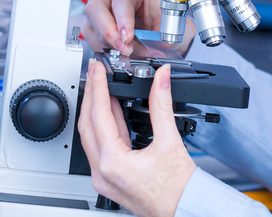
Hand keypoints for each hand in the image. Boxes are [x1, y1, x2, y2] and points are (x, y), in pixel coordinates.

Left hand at [77, 59, 196, 216]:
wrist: (184, 210)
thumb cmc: (178, 188)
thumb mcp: (170, 140)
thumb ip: (162, 105)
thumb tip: (161, 79)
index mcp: (112, 162)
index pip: (99, 115)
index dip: (99, 87)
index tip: (98, 69)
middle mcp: (102, 172)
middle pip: (87, 125)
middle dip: (92, 96)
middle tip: (96, 73)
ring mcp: (104, 178)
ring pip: (91, 137)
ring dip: (96, 111)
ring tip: (103, 88)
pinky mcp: (110, 179)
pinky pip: (101, 147)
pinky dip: (105, 127)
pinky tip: (113, 114)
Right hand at [82, 0, 195, 56]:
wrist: (153, 18)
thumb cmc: (156, 10)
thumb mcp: (166, 15)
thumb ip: (164, 28)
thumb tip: (162, 44)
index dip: (123, 19)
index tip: (128, 37)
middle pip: (95, 9)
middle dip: (109, 33)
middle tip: (124, 49)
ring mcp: (97, 11)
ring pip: (92, 28)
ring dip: (110, 46)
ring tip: (131, 53)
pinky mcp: (92, 27)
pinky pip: (92, 41)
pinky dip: (107, 51)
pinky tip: (123, 54)